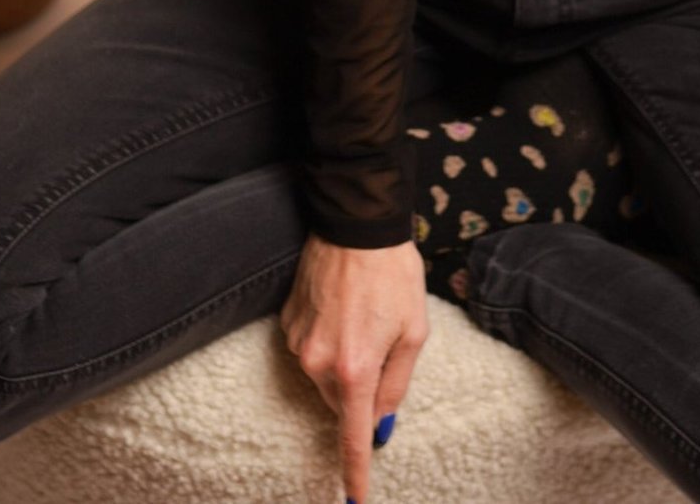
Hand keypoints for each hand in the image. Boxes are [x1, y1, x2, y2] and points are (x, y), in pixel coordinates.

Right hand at [279, 230, 428, 502]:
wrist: (356, 224)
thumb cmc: (393, 274)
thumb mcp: (412, 331)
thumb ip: (396, 384)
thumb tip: (379, 425)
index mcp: (355, 369)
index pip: (352, 437)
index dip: (354, 473)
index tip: (355, 502)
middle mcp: (318, 364)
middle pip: (341, 402)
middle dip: (362, 387)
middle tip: (383, 341)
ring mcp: (297, 344)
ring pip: (325, 376)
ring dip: (345, 361)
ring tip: (363, 314)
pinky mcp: (286, 324)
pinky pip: (310, 350)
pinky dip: (328, 339)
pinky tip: (342, 307)